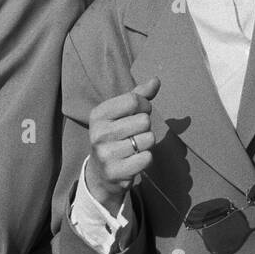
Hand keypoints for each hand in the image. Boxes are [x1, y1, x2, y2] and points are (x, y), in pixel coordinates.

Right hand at [85, 77, 159, 216]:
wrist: (100, 173)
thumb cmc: (116, 135)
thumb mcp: (122, 112)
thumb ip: (139, 94)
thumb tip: (156, 80)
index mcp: (98, 114)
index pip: (134, 100)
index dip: (144, 105)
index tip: (139, 113)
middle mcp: (98, 133)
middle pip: (144, 120)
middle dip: (145, 126)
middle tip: (134, 133)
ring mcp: (105, 154)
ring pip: (148, 139)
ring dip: (146, 143)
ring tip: (133, 147)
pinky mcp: (115, 172)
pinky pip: (147, 158)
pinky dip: (146, 158)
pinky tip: (133, 160)